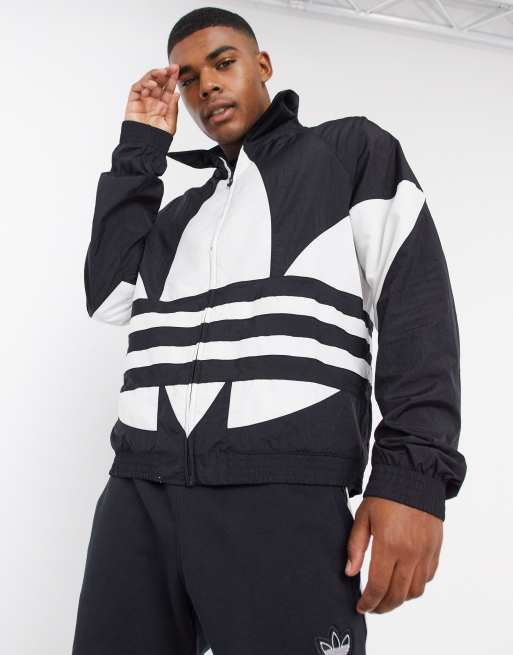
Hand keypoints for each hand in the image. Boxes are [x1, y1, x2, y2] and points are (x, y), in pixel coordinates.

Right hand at [124, 65, 179, 134]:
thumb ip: (173, 108)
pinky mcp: (133, 101)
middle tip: (171, 68)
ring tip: (162, 73)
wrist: (144, 146)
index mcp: (163, 106)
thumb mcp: (170, 123)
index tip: (177, 70)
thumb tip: (176, 93)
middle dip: (165, 73)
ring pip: (148, 82)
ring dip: (155, 75)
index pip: (168, 89)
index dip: (172, 79)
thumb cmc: (157, 138)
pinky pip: (137, 88)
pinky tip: (152, 84)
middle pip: (159, 83)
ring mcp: (143, 100)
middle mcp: (153, 101)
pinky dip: (144, 83)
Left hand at [345, 496, 441, 613]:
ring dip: (401, 598)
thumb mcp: (363, 517)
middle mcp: (410, 553)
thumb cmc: (385, 494)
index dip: (368, 602)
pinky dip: (416, 585)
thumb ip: (356, 546)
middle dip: (383, 606)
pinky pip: (428, 577)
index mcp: (389, 545)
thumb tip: (350, 572)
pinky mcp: (436, 548)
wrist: (414, 476)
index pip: (378, 586)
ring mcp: (426, 552)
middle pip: (398, 595)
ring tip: (388, 596)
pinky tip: (404, 580)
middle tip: (373, 607)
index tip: (361, 607)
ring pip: (415, 590)